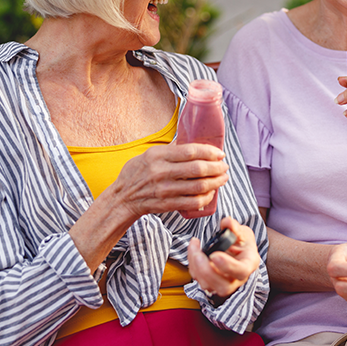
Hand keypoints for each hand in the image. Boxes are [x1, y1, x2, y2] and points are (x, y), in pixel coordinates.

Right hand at [107, 143, 228, 220]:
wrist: (122, 199)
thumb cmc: (136, 174)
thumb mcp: (148, 154)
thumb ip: (170, 149)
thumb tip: (192, 140)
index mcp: (157, 155)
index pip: (190, 151)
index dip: (209, 152)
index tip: (219, 153)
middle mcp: (161, 172)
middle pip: (198, 168)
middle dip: (217, 167)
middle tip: (224, 166)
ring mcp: (164, 189)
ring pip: (199, 186)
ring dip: (216, 182)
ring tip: (222, 178)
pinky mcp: (167, 204)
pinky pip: (193, 202)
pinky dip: (206, 198)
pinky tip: (211, 193)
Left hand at [188, 216, 260, 300]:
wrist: (237, 249)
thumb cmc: (241, 241)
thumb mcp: (242, 231)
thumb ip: (234, 227)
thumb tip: (227, 222)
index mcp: (249, 263)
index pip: (241, 271)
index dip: (227, 266)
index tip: (214, 255)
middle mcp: (237, 278)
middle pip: (223, 286)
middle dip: (206, 270)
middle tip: (198, 254)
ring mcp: (224, 283)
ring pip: (208, 285)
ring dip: (196, 266)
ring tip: (194, 246)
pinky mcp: (211, 283)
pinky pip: (199, 279)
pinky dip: (192, 265)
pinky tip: (193, 251)